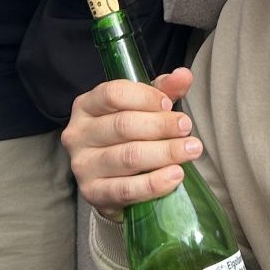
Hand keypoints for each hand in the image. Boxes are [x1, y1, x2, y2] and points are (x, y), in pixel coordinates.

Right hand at [62, 67, 199, 215]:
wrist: (110, 182)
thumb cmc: (127, 137)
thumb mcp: (141, 108)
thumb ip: (162, 91)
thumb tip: (184, 75)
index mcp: (86, 106)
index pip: (113, 94)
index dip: (145, 97)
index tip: (169, 105)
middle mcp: (78, 134)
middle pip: (123, 125)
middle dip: (161, 126)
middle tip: (187, 128)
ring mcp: (83, 166)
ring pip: (128, 157)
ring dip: (165, 152)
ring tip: (191, 150)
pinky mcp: (93, 193)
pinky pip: (127, 189)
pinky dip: (154, 183)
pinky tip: (176, 175)